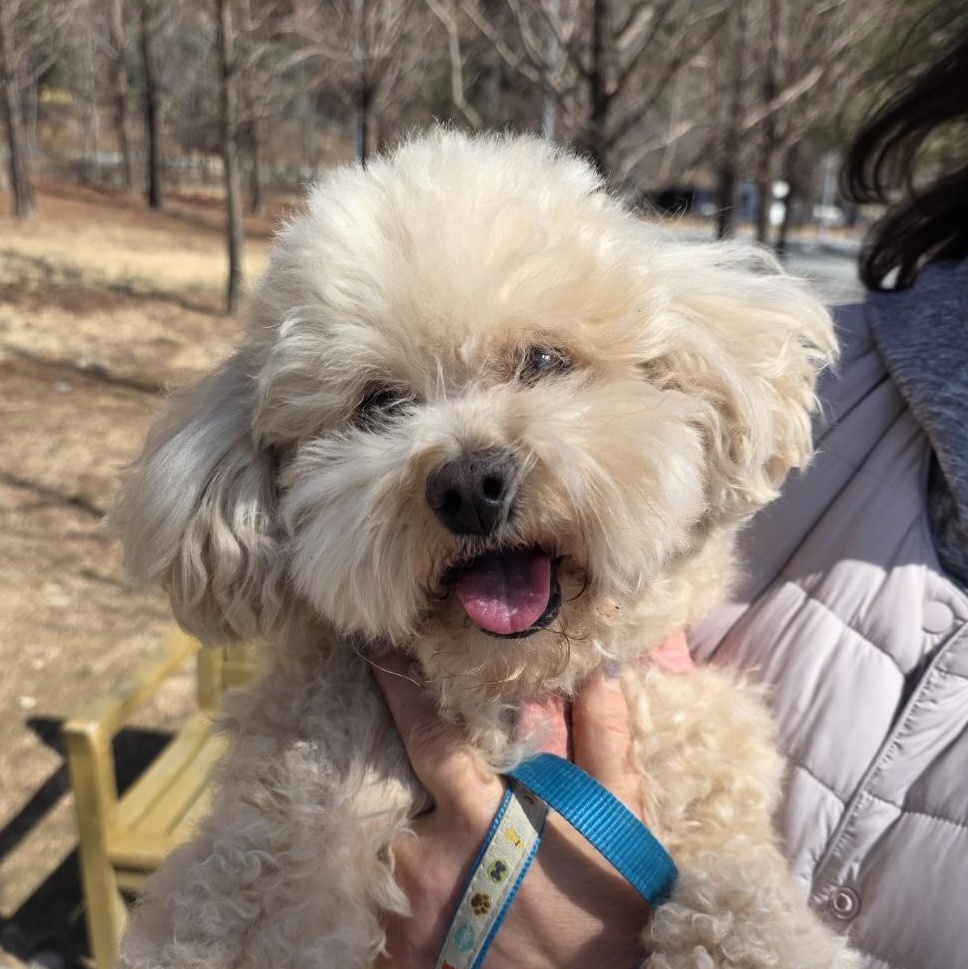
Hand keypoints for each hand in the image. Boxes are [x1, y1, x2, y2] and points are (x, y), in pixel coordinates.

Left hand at [371, 634, 690, 968]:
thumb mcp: (618, 819)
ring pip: (378, 847)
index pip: (426, 735)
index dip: (400, 689)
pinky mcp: (395, 956)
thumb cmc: (605, 909)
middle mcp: (428, 859)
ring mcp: (405, 912)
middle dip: (383, 765)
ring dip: (390, 828)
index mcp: (477, 815)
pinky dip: (381, 886)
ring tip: (408, 821)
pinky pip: (372, 905)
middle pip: (386, 792)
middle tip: (377, 736)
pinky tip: (410, 881)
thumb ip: (604, 739)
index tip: (378, 650)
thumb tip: (604, 668)